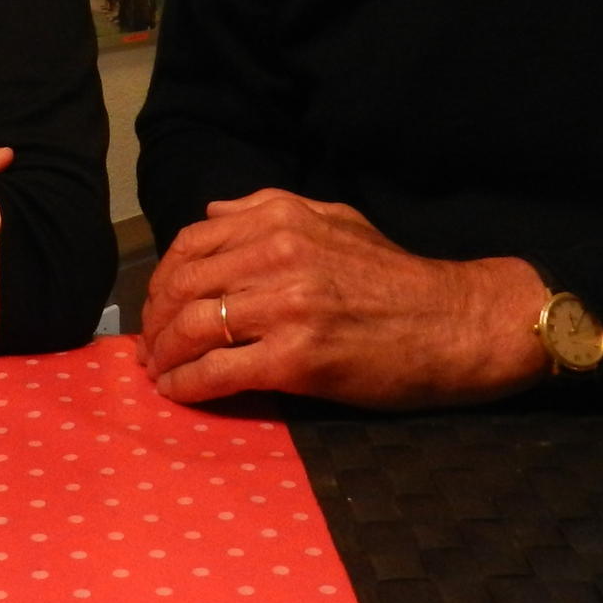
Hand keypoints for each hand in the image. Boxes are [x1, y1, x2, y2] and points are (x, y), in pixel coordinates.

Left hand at [136, 188, 552, 408]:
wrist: (453, 323)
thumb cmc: (396, 277)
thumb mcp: (335, 219)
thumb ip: (268, 210)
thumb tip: (211, 214)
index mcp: (282, 220)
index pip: (192, 245)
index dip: (162, 278)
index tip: (158, 305)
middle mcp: (278, 256)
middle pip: (183, 287)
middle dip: (155, 320)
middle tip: (150, 345)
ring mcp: (287, 307)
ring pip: (193, 328)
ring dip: (163, 355)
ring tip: (159, 371)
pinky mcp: (297, 359)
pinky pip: (219, 372)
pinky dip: (187, 385)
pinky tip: (178, 393)